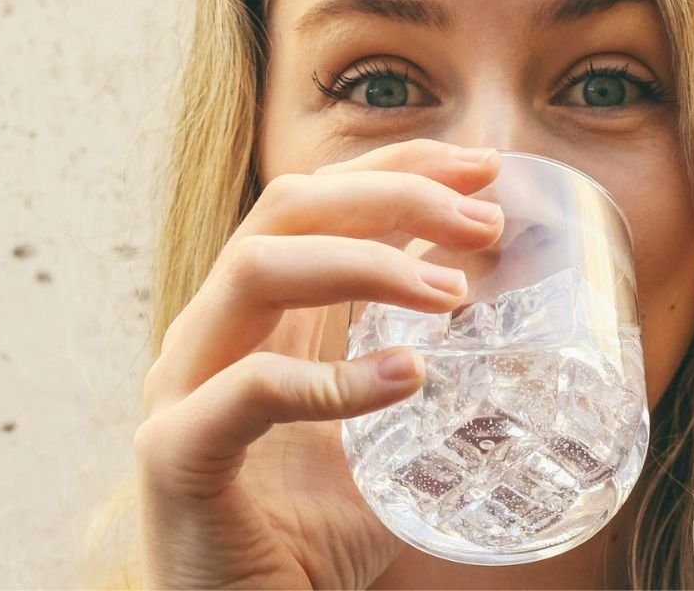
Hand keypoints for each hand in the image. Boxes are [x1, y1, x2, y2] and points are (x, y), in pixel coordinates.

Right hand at [134, 139, 503, 588]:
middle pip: (289, 209)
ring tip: (454, 294)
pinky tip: (407, 378)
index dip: (397, 166)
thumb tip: (518, 338)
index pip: (320, 199)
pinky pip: (247, 390)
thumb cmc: (309, 527)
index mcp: (258, 312)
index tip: (482, 166)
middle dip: (393, 195)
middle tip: (484, 221)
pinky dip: (332, 379)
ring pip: (257, 269)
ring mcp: (183, 384)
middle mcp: (213, 329)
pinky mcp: (176, 453)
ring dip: (367, 264)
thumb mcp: (380, 434)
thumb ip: (417, 375)